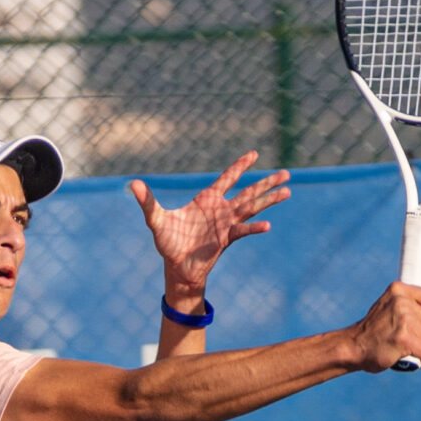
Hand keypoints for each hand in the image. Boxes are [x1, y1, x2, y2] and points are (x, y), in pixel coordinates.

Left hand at [130, 153, 289, 305]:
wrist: (176, 267)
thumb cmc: (168, 242)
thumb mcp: (155, 220)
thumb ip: (147, 201)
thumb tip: (132, 184)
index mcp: (207, 200)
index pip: (227, 178)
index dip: (240, 166)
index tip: (254, 153)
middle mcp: (221, 210)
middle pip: (248, 191)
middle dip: (266, 182)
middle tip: (287, 173)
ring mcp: (226, 224)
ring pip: (252, 208)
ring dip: (269, 200)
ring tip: (288, 191)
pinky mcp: (227, 239)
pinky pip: (243, 231)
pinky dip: (254, 228)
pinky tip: (267, 225)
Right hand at [351, 282, 420, 369]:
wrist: (350, 348)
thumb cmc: (370, 333)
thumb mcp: (387, 308)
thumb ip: (405, 306)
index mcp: (398, 289)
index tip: (416, 324)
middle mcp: (401, 302)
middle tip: (403, 338)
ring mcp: (403, 320)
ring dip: (419, 348)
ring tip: (401, 349)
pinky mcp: (405, 339)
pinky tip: (409, 360)